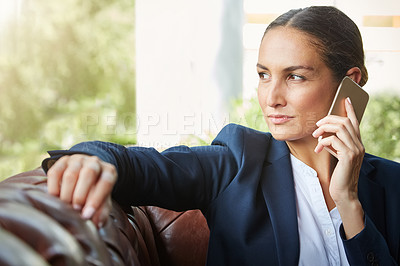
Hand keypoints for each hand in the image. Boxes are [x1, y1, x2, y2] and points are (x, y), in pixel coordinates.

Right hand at [47, 154, 116, 227]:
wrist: (87, 173)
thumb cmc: (96, 190)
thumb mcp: (103, 200)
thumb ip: (102, 211)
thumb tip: (97, 224)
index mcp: (109, 171)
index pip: (106, 182)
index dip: (96, 199)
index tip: (87, 215)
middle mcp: (95, 162)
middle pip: (88, 174)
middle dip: (80, 194)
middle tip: (75, 209)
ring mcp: (78, 160)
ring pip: (70, 174)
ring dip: (67, 193)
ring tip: (65, 206)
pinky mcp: (62, 161)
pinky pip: (54, 173)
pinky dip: (53, 187)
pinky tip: (55, 198)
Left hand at [312, 97, 364, 237]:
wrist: (344, 192)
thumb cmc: (338, 174)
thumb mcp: (337, 155)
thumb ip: (335, 143)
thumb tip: (323, 133)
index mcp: (357, 143)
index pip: (355, 122)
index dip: (350, 110)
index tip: (346, 99)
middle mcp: (359, 145)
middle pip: (345, 122)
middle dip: (329, 119)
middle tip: (317, 126)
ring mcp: (355, 150)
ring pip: (340, 128)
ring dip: (324, 128)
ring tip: (315, 135)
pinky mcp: (348, 156)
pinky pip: (334, 140)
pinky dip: (323, 142)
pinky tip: (318, 149)